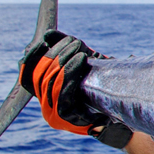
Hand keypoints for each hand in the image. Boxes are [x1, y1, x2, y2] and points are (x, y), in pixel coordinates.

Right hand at [19, 30, 132, 148]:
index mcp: (46, 97)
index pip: (27, 75)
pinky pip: (62, 93)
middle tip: (73, 41)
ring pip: (49, 82)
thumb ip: (65, 52)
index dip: (32, 56)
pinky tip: (82, 58)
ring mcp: (53, 116)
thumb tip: (47, 34)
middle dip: (55, 54)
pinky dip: (70, 73)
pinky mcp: (66, 119)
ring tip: (78, 46)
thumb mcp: (83, 66)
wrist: (125, 109)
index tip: (43, 39)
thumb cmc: (104, 87)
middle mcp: (45, 108)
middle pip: (39, 76)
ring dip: (63, 60)